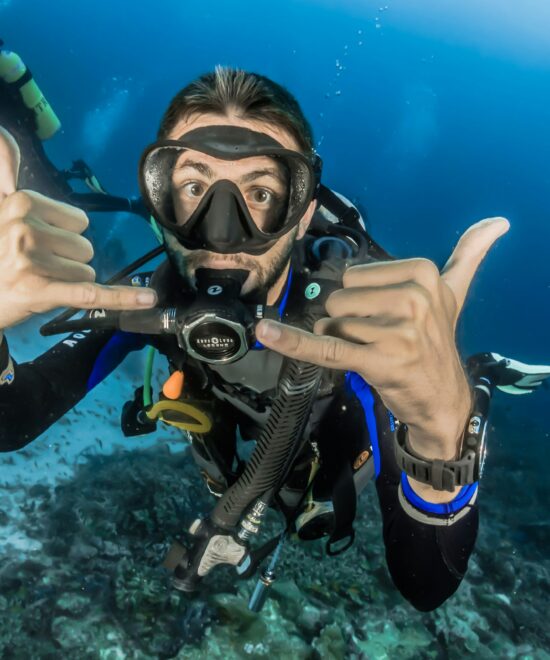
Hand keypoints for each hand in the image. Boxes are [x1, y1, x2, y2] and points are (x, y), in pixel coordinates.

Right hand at [0, 127, 156, 332]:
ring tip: (38, 281)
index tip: (39, 243)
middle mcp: (25, 229)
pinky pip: (92, 294)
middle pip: (85, 248)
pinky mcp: (40, 292)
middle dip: (68, 261)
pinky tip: (147, 299)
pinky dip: (122, 298)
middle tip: (37, 267)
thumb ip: (5, 169)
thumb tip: (5, 134)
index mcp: (23, 204)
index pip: (80, 221)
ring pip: (87, 272)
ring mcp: (32, 261)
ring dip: (69, 282)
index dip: (65, 237)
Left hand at [257, 217, 509, 459]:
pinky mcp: (378, 360)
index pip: (353, 276)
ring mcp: (397, 330)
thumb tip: (497, 221)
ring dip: (342, 342)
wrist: (443, 399)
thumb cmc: (437, 342)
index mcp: (424, 273)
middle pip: (338, 299)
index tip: (390, 318)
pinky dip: (293, 342)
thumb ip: (469, 255)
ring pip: (331, 324)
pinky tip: (266, 333)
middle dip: (348, 322)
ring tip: (373, 353)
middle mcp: (413, 297)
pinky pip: (325, 347)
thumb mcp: (455, 294)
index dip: (361, 301)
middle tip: (379, 340)